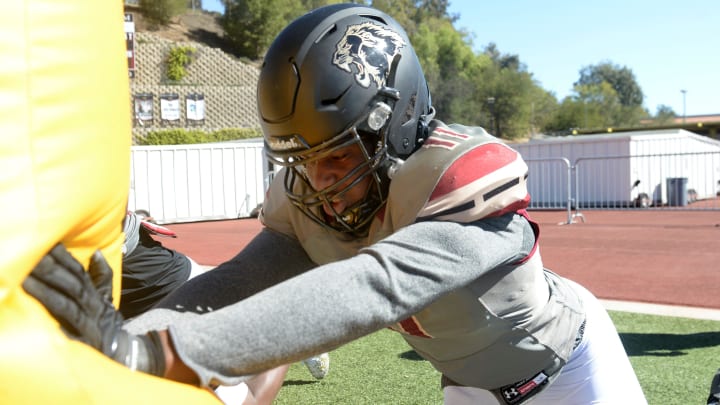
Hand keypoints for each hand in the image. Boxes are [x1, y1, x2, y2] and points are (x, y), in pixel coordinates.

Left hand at [23, 244, 165, 375]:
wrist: (125, 354)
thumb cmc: (107, 325)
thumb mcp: (107, 300)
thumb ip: (102, 277)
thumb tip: (97, 252)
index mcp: (96, 297)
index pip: (79, 273)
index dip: (65, 258)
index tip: (49, 243)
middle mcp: (93, 309)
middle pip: (72, 287)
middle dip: (53, 271)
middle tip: (34, 257)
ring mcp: (88, 327)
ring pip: (66, 307)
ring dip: (46, 293)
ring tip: (26, 280)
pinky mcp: (83, 346)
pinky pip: (68, 337)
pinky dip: (55, 328)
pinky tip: (36, 319)